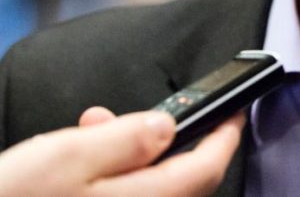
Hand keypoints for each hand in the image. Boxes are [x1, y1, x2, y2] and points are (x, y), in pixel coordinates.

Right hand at [0, 107, 242, 196]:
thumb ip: (123, 138)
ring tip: (86, 133)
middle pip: (179, 181)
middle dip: (160, 140)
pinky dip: (112, 180)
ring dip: (128, 157)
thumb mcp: (64, 156)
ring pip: (147, 191)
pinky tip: (75, 166)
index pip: (206, 168)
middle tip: (124, 116)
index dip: (226, 135)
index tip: (235, 110)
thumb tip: (167, 126)